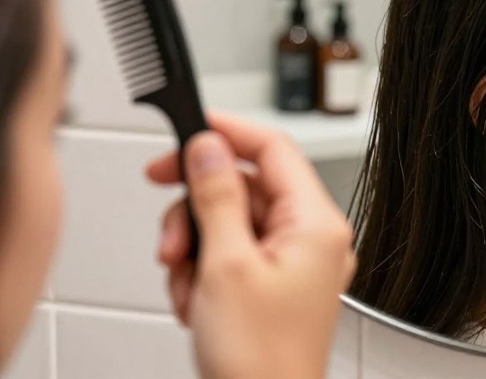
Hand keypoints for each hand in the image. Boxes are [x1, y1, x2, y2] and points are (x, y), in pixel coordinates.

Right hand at [147, 114, 355, 378]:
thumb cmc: (260, 362)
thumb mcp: (225, 266)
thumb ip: (216, 197)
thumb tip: (208, 147)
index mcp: (316, 224)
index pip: (273, 149)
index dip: (227, 133)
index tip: (187, 128)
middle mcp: (311, 238)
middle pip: (244, 187)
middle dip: (197, 209)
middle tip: (169, 229)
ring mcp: (294, 264)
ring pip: (230, 222)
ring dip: (194, 248)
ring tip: (184, 283)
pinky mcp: (274, 286)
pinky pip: (231, 255)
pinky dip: (202, 272)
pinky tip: (193, 302)